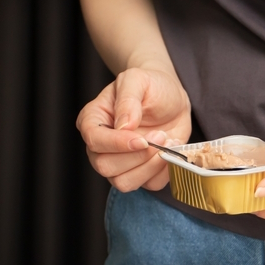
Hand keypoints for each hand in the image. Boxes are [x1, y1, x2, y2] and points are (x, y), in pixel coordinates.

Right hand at [77, 67, 191, 191]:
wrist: (171, 96)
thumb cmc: (150, 85)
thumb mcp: (138, 79)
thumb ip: (128, 100)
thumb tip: (124, 127)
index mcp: (93, 121)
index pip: (94, 141)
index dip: (117, 145)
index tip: (142, 140)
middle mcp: (102, 146)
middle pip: (105, 167)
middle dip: (137, 157)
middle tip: (160, 135)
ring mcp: (120, 162)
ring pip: (124, 182)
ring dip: (150, 167)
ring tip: (167, 141)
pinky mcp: (141, 171)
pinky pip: (149, 185)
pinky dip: (164, 171)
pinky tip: (171, 150)